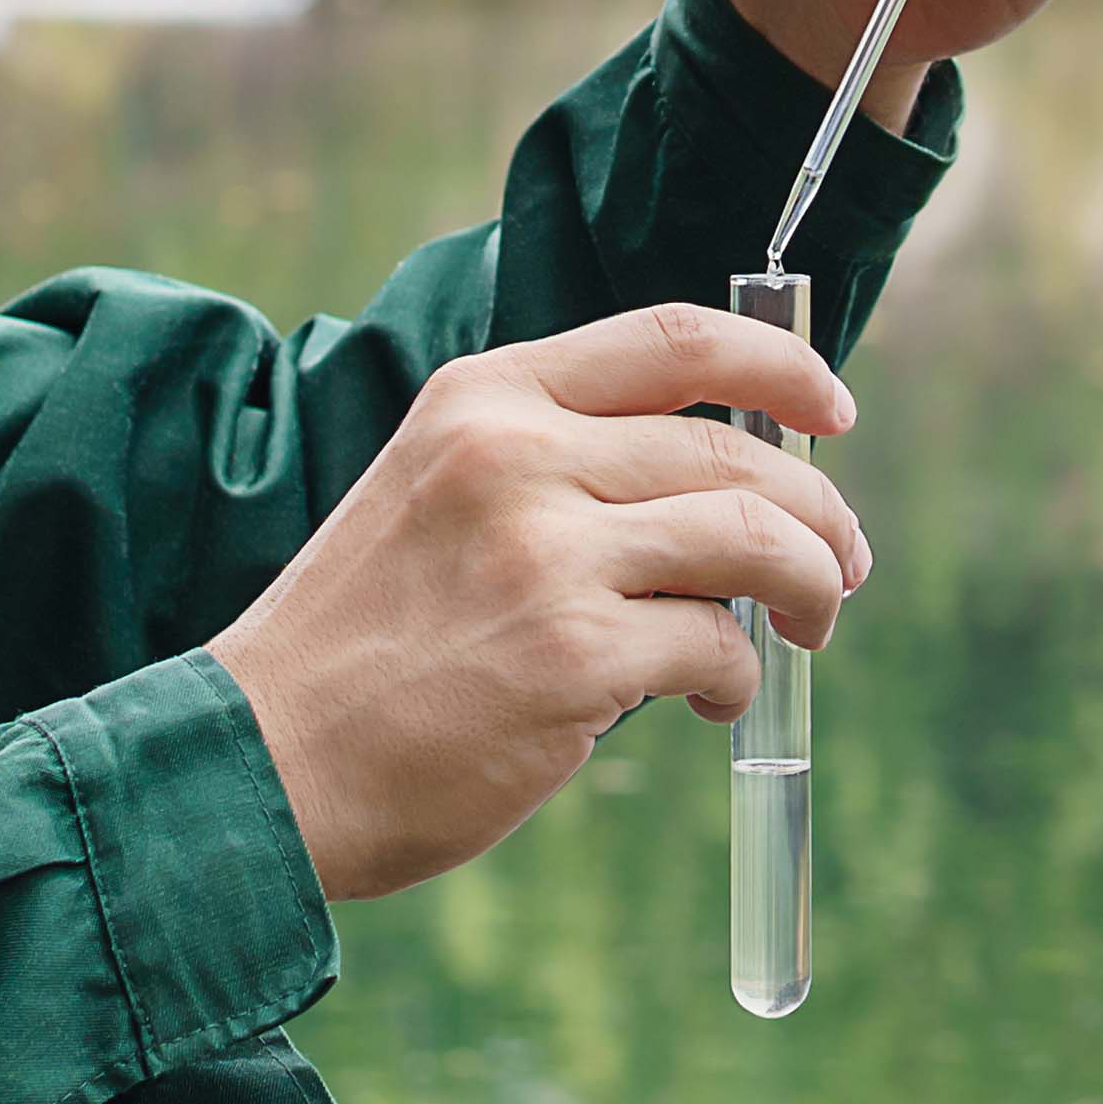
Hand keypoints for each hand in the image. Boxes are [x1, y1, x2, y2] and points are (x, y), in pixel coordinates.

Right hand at [207, 306, 868, 902]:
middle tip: (839, 566)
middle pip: (735, 452)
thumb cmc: (359, 648)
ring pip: (752, 538)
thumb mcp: (433, 498)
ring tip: (806, 628)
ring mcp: (547, 554)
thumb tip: (716, 488)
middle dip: (818, 512)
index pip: (673, 341)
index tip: (833, 409)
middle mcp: (516, 456)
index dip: (780, 365)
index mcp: (484, 401)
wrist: (263, 762)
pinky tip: (708, 700)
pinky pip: (716, 645)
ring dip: (809, 586)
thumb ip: (550, 466)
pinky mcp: (574, 656)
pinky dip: (736, 675)